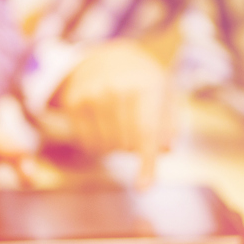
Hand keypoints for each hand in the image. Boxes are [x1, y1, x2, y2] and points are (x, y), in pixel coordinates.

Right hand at [54, 39, 175, 186]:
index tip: (144, 187)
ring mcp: (92, 95)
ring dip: (115, 147)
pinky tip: (103, 127)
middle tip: (134, 128)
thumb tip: (166, 148)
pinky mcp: (73, 102)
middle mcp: (116, 88)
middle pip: (126, 145)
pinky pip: (87, 143)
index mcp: (146, 85)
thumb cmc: (143, 82)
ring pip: (105, 148)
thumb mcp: (165, 94)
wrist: (108, 56)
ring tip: (119, 125)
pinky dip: (97, 145)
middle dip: (133, 147)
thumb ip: (170, 122)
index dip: (147, 163)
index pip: (146, 132)